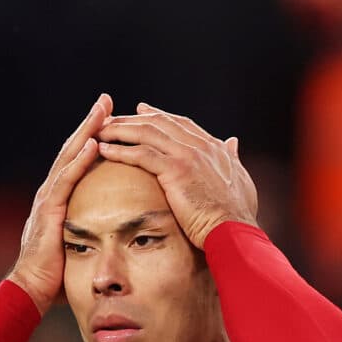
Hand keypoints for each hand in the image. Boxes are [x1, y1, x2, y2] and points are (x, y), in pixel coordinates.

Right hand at [7, 93, 113, 313]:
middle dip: (91, 123)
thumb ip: (93, 230)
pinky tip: (93, 144)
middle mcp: (52, 191)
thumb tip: (118, 231)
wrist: (33, 290)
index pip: (79, 160)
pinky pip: (66, 180)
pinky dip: (79, 161)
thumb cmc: (58, 273)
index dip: (94, 137)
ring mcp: (48, 197)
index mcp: (62, 197)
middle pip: (73, 149)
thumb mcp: (80, 244)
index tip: (112, 118)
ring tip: (102, 111)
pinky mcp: (48, 210)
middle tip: (107, 100)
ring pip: (69, 157)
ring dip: (86, 132)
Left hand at [96, 104, 258, 247]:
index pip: (180, 123)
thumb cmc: (238, 215)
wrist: (234, 230)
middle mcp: (200, 146)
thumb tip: (232, 142)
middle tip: (111, 119)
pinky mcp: (176, 170)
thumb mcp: (240, 180)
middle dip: (132, 119)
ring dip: (121, 130)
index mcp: (213, 147)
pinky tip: (104, 150)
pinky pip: (142, 154)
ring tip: (101, 131)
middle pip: (159, 122)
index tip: (141, 111)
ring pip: (147, 133)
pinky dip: (121, 150)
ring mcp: (187, 155)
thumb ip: (233, 158)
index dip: (158, 115)